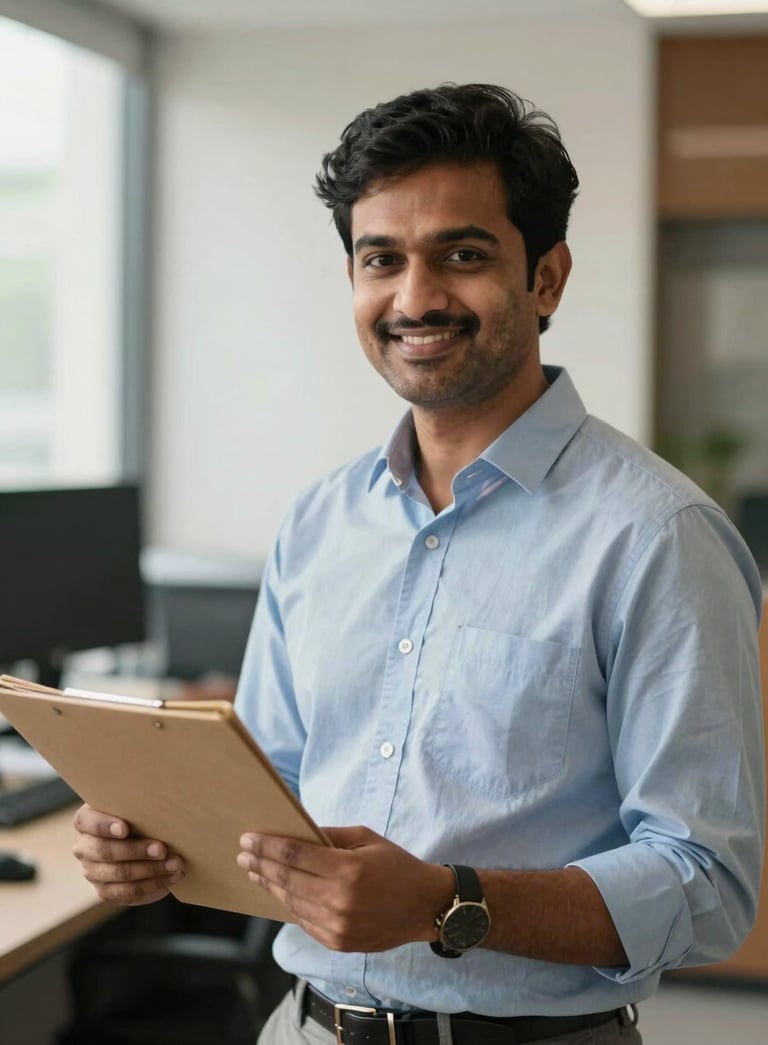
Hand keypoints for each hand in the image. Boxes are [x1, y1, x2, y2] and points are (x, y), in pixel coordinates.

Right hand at [72, 803, 184, 905]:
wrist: (147, 840)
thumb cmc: (141, 815)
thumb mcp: (138, 805)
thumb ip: (140, 804)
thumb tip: (164, 804)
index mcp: (86, 820)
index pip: (87, 821)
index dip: (104, 826)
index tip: (125, 828)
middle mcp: (84, 847)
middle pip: (105, 851)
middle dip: (136, 850)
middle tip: (162, 849)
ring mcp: (93, 871)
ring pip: (119, 874)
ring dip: (151, 870)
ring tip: (175, 864)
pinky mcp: (106, 891)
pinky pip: (127, 892)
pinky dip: (152, 885)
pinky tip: (171, 877)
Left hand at [237, 825, 453, 951]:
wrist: (424, 907)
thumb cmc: (397, 866)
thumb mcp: (367, 839)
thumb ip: (331, 836)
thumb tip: (297, 833)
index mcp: (348, 870)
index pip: (295, 856)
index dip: (267, 846)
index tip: (248, 838)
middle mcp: (339, 900)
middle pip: (287, 880)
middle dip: (261, 864)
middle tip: (243, 853)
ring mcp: (336, 926)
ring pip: (291, 902)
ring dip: (269, 885)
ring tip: (254, 871)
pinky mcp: (337, 941)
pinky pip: (304, 920)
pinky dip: (289, 904)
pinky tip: (279, 891)